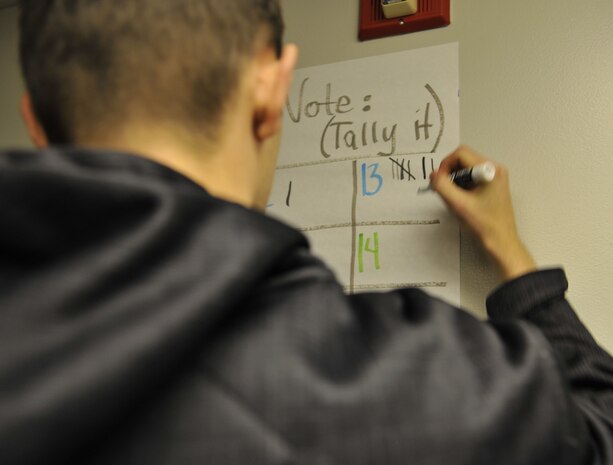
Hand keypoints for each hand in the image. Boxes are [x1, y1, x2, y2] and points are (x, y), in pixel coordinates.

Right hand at [431, 146, 536, 280]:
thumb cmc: (484, 225)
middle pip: (463, 160)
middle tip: (442, 191)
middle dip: (449, 174)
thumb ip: (443, 186)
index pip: (461, 154)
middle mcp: (495, 169)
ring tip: (453, 199)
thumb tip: (433, 175)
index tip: (438, 181)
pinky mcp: (491, 186)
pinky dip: (461, 186)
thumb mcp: (459, 205)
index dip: (445, 165)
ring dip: (454, 181)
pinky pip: (471, 178)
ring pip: (466, 169)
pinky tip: (460, 201)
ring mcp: (494, 178)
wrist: (501, 243)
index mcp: (491, 170)